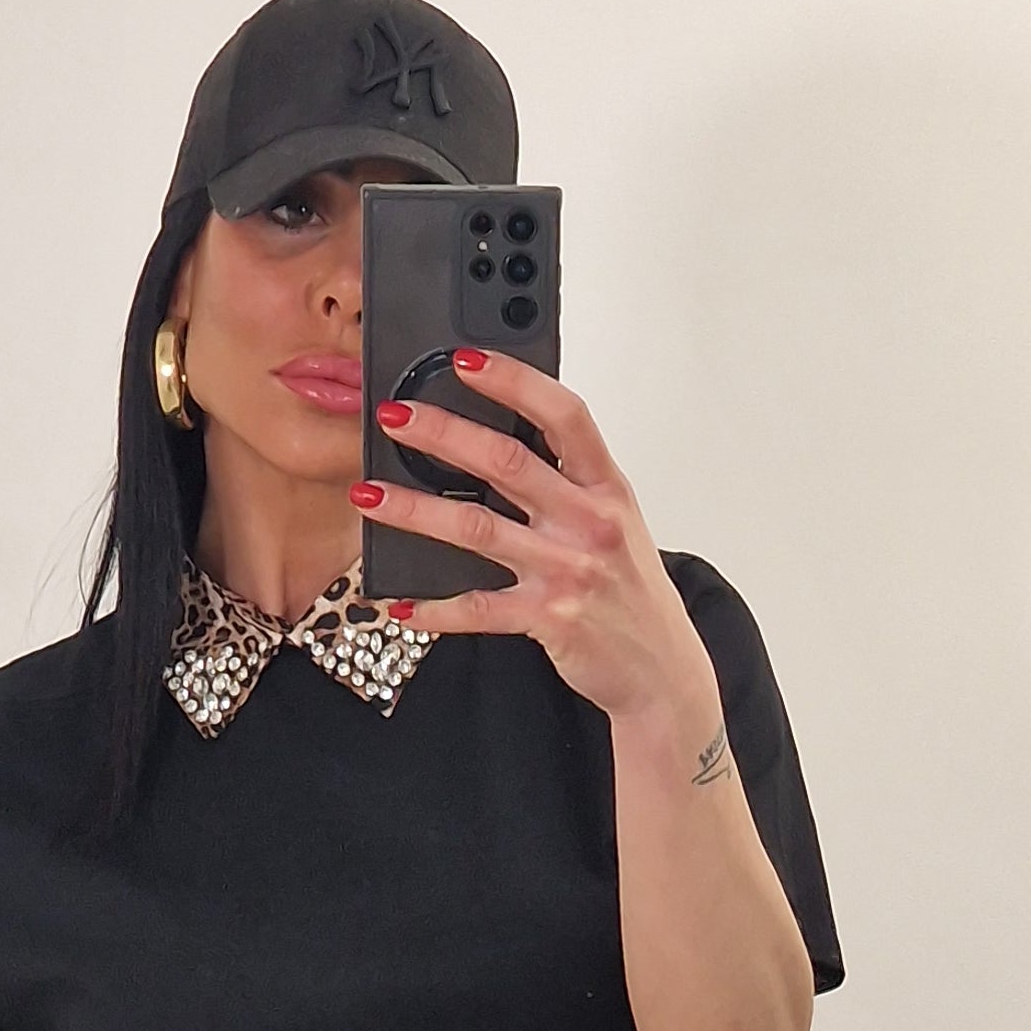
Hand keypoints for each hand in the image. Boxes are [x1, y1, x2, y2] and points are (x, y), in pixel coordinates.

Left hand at [353, 359, 726, 757]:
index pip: (563, 414)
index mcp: (606, 486)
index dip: (514, 381)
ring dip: (415, 510)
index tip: (465, 360)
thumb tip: (498, 439)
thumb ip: (568, 481)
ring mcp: (567, 571)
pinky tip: (399, 604)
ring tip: (369, 495)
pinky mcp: (549, 619)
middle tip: (394, 417)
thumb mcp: (615, 520)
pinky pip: (479, 609)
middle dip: (442, 434)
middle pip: (507, 462)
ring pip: (478, 529)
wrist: (661, 670)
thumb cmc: (630, 589)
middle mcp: (589, 521)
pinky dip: (435, 609)